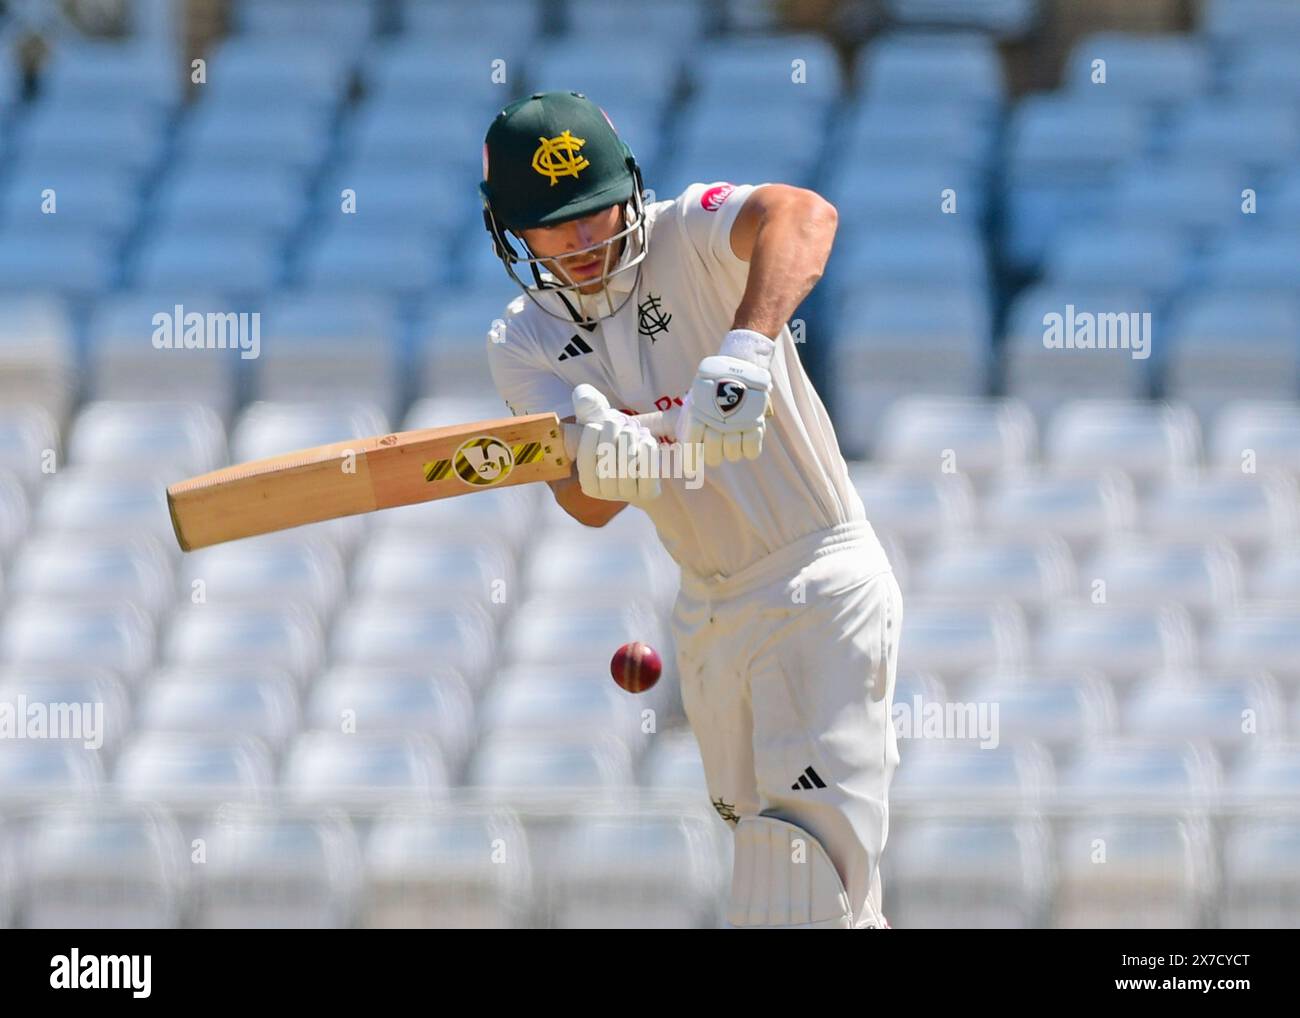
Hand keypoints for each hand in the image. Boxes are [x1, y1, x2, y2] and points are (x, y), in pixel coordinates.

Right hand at [566, 384, 661, 503]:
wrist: (646, 463)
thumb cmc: (618, 440)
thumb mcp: (601, 422)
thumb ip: (588, 407)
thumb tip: (583, 396)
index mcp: (588, 481)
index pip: (585, 458)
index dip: (591, 437)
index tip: (599, 423)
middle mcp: (605, 493)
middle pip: (605, 463)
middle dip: (613, 436)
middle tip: (621, 423)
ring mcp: (627, 495)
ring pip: (626, 468)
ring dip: (630, 442)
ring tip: (633, 430)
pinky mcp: (648, 494)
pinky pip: (647, 474)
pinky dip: (647, 453)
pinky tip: (646, 441)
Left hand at [683, 349, 772, 467]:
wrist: (741, 364)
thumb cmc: (715, 385)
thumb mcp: (697, 396)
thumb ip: (690, 418)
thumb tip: (674, 437)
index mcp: (699, 413)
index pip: (692, 444)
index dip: (690, 460)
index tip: (689, 472)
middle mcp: (716, 421)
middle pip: (713, 455)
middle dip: (713, 457)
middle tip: (715, 453)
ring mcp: (736, 423)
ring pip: (732, 454)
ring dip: (732, 452)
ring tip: (732, 439)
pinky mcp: (755, 422)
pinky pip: (752, 450)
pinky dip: (750, 450)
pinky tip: (746, 441)